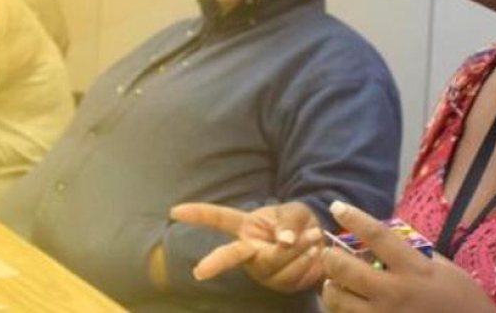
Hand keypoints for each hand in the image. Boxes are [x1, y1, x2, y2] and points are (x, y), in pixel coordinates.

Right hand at [169, 201, 324, 292]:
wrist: (321, 242)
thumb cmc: (299, 222)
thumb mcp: (296, 212)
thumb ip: (290, 221)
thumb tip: (283, 241)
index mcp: (248, 226)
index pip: (220, 218)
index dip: (198, 214)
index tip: (174, 211)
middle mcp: (249, 250)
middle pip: (231, 256)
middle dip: (217, 263)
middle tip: (200, 271)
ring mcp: (262, 270)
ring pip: (274, 263)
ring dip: (300, 249)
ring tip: (313, 236)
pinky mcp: (279, 285)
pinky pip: (292, 277)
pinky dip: (308, 262)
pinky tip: (314, 253)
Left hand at [321, 201, 495, 312]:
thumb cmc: (464, 300)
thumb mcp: (445, 269)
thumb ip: (415, 253)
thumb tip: (386, 239)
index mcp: (414, 269)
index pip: (376, 236)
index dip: (354, 218)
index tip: (337, 207)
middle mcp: (395, 293)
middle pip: (346, 270)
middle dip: (330, 257)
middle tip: (328, 253)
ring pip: (339, 301)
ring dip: (331, 288)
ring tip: (334, 283)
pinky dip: (343, 311)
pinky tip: (347, 305)